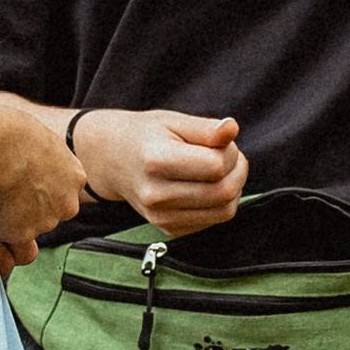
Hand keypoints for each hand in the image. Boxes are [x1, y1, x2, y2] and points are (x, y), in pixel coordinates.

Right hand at [0, 95, 86, 271]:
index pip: (63, 192)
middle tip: (4, 190)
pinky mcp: (22, 234)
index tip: (24, 182)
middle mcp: (67, 203)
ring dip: (12, 216)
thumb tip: (28, 153)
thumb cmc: (10, 131)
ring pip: (28, 226)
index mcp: (75, 176)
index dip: (40, 188)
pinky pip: (7, 234)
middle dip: (29, 207)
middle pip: (49, 213)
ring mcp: (46, 221)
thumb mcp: (36, 135)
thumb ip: (41, 153)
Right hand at [72, 106, 247, 237]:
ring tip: (219, 170)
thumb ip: (205, 127)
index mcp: (156, 161)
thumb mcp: (173, 121)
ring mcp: (161, 217)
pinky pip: (213, 221)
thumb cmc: (145, 137)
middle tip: (227, 156)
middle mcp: (156, 194)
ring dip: (233, 189)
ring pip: (224, 211)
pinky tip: (206, 186)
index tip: (221, 142)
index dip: (231, 152)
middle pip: (224, 192)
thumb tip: (232, 128)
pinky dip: (219, 203)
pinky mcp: (169, 229)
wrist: (112, 161)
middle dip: (238, 171)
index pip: (217, 166)